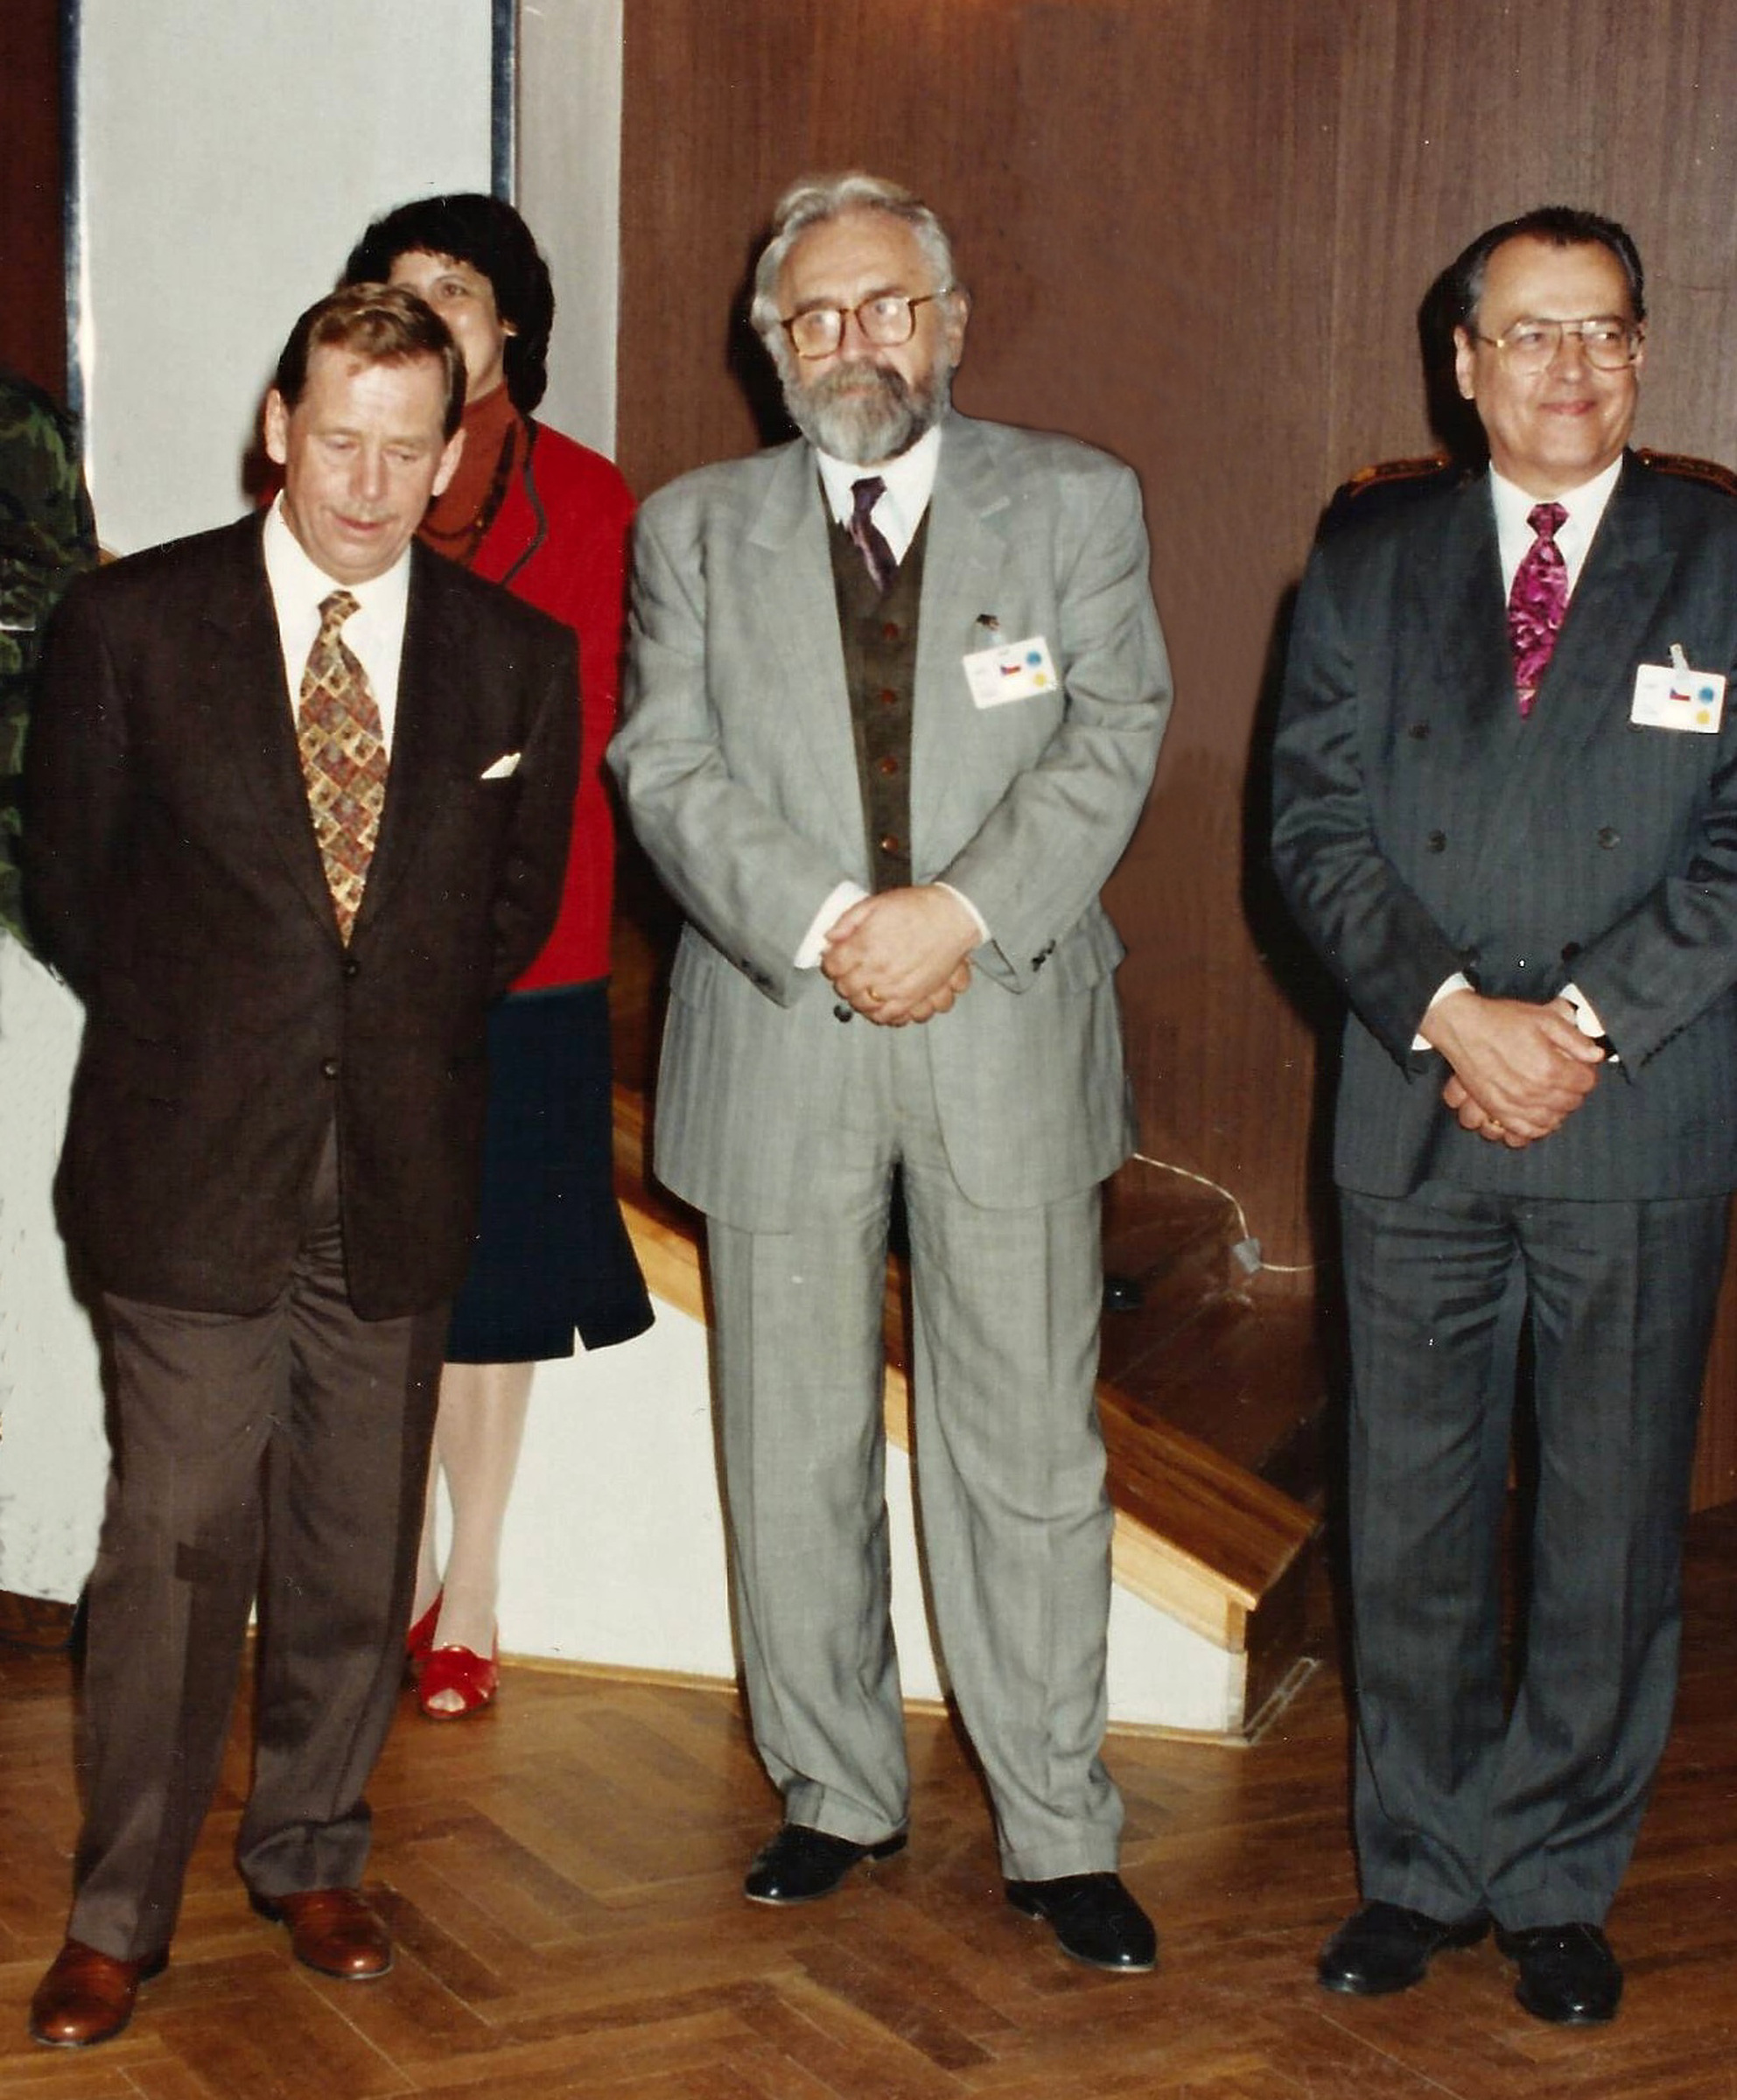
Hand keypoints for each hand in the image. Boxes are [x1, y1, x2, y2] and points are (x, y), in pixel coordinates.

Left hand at [821, 885, 978, 1024]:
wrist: (952, 917)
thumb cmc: (916, 908)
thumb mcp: (875, 904)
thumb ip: (847, 921)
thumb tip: (829, 938)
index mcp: (864, 945)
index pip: (832, 966)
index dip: (831, 961)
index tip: (836, 958)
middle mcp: (877, 970)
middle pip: (845, 987)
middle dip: (843, 979)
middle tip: (849, 971)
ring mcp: (894, 987)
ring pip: (863, 1005)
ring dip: (858, 997)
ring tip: (863, 987)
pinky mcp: (912, 998)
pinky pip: (888, 1016)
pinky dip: (879, 1013)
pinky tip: (879, 1002)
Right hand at [1423, 991, 1602, 1145]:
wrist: (1463, 1027)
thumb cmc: (1502, 1020)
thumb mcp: (1544, 1019)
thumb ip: (1574, 1039)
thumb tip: (1596, 1055)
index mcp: (1549, 1068)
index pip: (1585, 1082)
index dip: (1587, 1073)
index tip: (1580, 1066)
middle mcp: (1534, 1091)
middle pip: (1570, 1103)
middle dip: (1574, 1091)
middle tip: (1568, 1078)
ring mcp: (1514, 1104)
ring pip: (1551, 1120)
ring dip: (1558, 1110)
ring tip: (1554, 1097)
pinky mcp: (1497, 1110)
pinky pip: (1524, 1131)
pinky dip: (1537, 1128)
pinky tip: (1538, 1116)